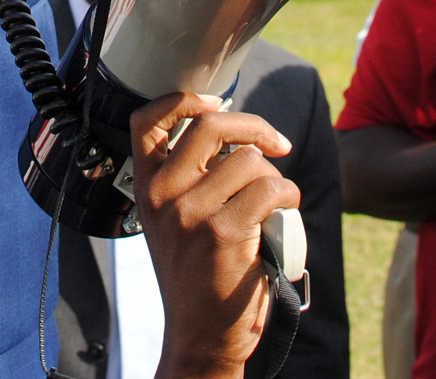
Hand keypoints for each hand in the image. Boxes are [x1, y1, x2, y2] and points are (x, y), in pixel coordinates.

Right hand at [132, 93, 299, 378]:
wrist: (201, 335)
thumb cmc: (197, 277)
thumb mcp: (173, 223)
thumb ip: (187, 181)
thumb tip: (235, 136)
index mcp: (146, 188)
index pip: (147, 121)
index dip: (183, 99)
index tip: (215, 102)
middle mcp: (163, 195)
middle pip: (210, 124)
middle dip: (254, 126)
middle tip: (277, 143)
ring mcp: (191, 213)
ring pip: (248, 160)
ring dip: (275, 175)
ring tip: (276, 199)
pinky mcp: (223, 232)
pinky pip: (270, 188)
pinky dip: (288, 193)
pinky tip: (286, 207)